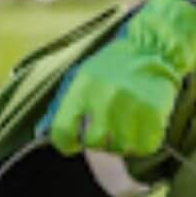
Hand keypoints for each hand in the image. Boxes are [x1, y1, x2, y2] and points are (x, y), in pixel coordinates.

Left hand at [42, 0, 195, 157]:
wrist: (153, 49)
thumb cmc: (111, 67)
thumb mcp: (79, 77)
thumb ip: (60, 106)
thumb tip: (42, 133)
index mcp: (82, 88)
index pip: (62, 133)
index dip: (67, 140)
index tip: (75, 137)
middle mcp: (105, 99)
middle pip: (92, 143)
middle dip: (98, 138)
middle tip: (108, 122)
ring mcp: (131, 108)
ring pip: (119, 148)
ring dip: (121, 140)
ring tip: (126, 118)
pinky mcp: (153, 116)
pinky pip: (143, 147)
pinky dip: (142, 141)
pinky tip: (141, 122)